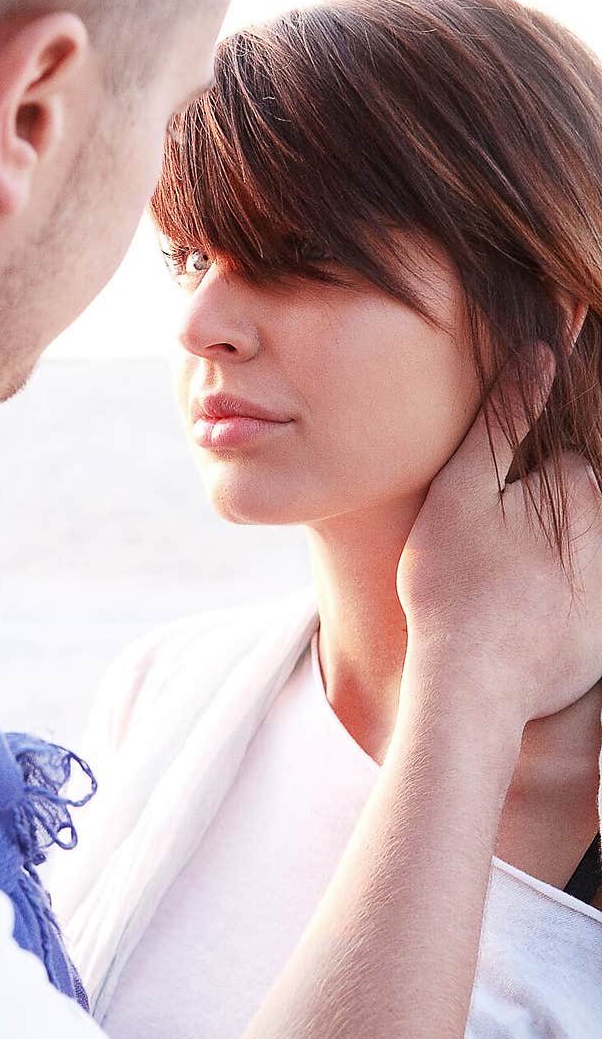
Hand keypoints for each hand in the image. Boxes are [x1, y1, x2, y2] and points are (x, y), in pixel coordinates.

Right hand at [397, 345, 601, 726]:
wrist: (474, 686)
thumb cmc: (453, 584)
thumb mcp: (462, 489)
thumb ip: (503, 419)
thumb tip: (543, 352)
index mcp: (581, 489)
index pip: (561, 464)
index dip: (517, 486)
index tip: (485, 519)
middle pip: (579, 512)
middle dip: (541, 527)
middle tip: (488, 563)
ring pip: (580, 559)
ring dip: (550, 570)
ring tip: (502, 599)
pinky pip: (585, 609)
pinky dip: (561, 615)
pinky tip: (521, 631)